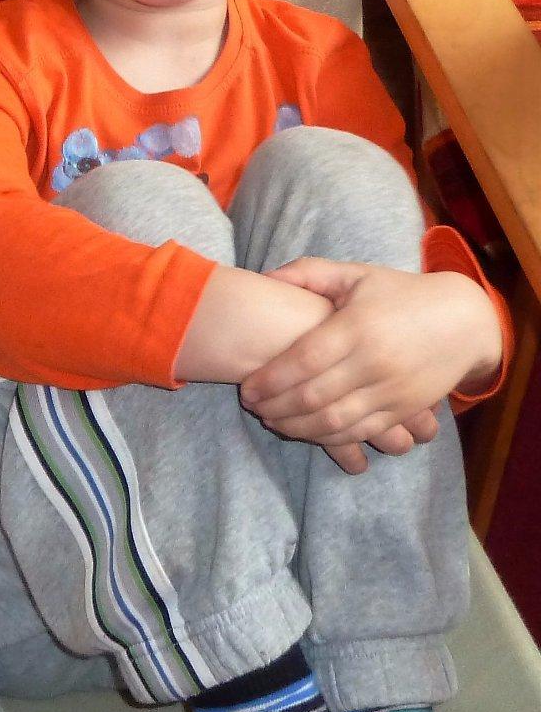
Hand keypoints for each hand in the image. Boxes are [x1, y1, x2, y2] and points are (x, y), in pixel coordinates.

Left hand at [239, 259, 500, 472]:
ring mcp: (392, 389)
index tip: (245, 388)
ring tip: (272, 422)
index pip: (302, 361)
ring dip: (296, 427)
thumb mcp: (356, 274)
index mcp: (357, 327)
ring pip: (335, 421)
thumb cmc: (400, 294)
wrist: (466, 321)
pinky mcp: (405, 409)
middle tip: (252, 407)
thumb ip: (308, 273)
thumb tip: (264, 277)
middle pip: (312, 396)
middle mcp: (374, 361)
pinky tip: (307, 432)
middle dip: (275, 407)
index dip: (268, 380)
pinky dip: (330, 438)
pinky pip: (362, 432)